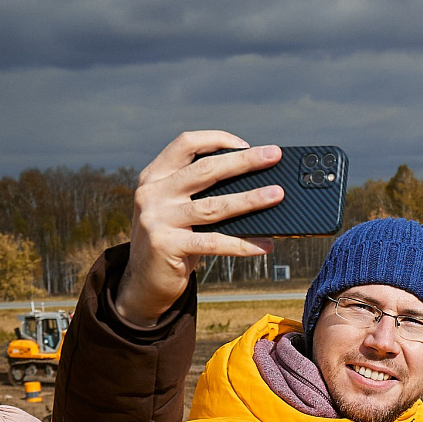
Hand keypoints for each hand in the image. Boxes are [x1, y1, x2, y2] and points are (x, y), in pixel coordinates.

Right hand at [116, 131, 284, 326]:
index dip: (216, 139)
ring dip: (250, 199)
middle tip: (274, 155)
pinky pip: (214, 242)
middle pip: (206, 170)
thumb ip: (201, 194)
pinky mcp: (166, 245)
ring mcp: (158, 219)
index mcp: (154, 176)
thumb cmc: (174, 241)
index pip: (185, 144)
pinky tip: (265, 245)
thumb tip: (257, 186)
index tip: (246, 144)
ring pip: (214, 206)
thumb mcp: (178, 210)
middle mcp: (152, 193)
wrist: (144, 282)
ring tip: (277, 195)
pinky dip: (243, 244)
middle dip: (244, 161)